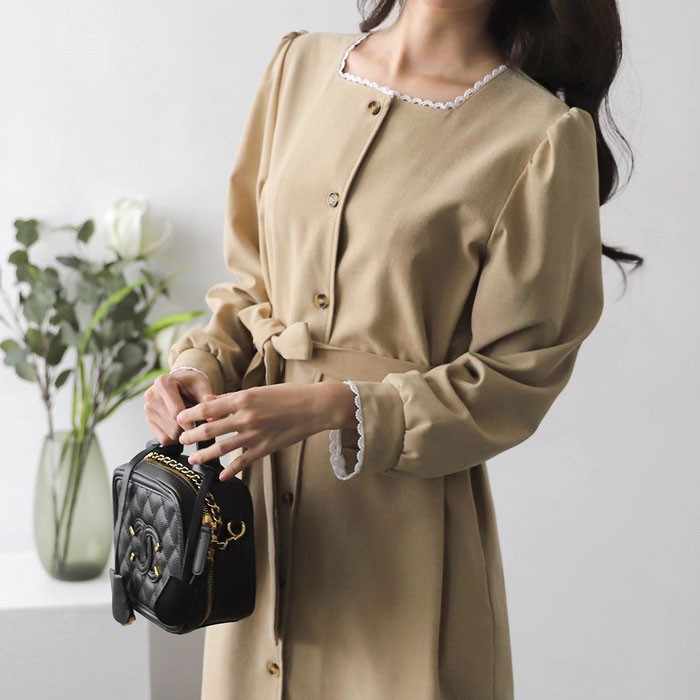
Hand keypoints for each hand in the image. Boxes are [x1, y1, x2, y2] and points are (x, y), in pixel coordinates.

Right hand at [144, 369, 213, 444]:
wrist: (181, 382)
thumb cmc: (192, 384)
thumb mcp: (203, 386)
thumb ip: (207, 401)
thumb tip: (212, 419)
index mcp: (163, 383)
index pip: (176, 412)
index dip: (191, 423)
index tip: (201, 426)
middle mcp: (151, 395)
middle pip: (173, 425)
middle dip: (188, 427)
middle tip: (196, 420)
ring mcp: (147, 409)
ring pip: (169, 434)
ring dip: (182, 432)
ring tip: (187, 420)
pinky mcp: (148, 420)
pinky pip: (163, 439)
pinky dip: (175, 437)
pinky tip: (180, 426)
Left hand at [176, 383, 342, 480]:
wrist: (313, 407)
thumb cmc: (288, 395)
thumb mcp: (257, 391)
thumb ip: (232, 398)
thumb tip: (209, 400)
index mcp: (243, 399)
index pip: (208, 408)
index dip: (190, 414)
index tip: (180, 419)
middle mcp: (245, 418)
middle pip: (209, 430)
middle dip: (192, 436)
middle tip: (181, 441)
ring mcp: (254, 435)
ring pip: (222, 449)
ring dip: (204, 456)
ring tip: (193, 459)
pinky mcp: (264, 449)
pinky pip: (243, 462)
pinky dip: (231, 471)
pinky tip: (222, 476)